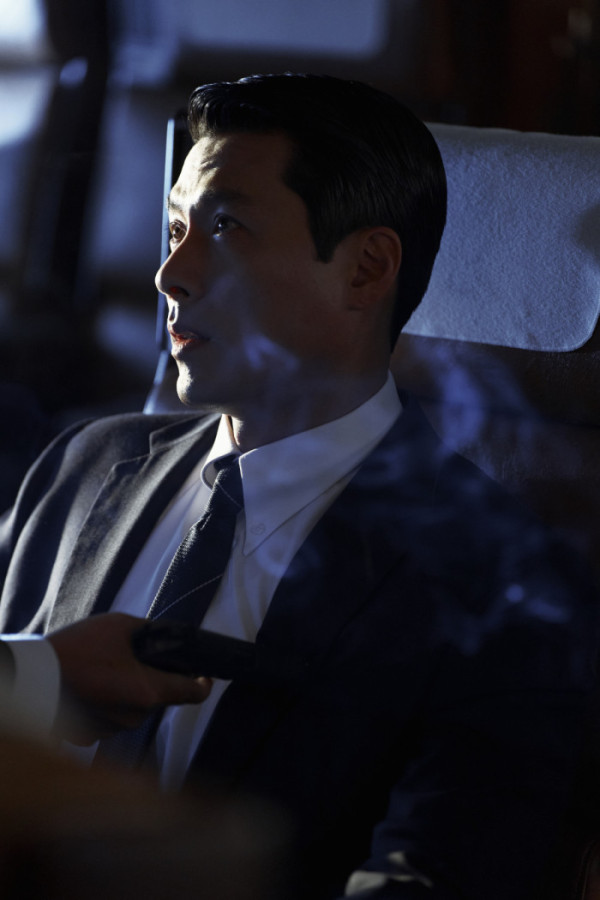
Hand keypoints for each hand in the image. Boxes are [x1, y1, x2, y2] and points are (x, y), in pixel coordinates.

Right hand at [48, 613, 211, 743]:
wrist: (33, 678)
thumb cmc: (77, 650)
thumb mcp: (119, 626)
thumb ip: (150, 632)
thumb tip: (167, 636)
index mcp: (149, 690)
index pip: (193, 694)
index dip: (203, 683)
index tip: (204, 675)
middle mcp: (135, 716)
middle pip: (160, 697)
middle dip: (154, 678)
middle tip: (134, 658)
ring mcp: (113, 729)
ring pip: (135, 708)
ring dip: (129, 690)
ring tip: (104, 669)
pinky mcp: (92, 736)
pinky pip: (111, 718)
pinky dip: (108, 703)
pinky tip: (91, 686)